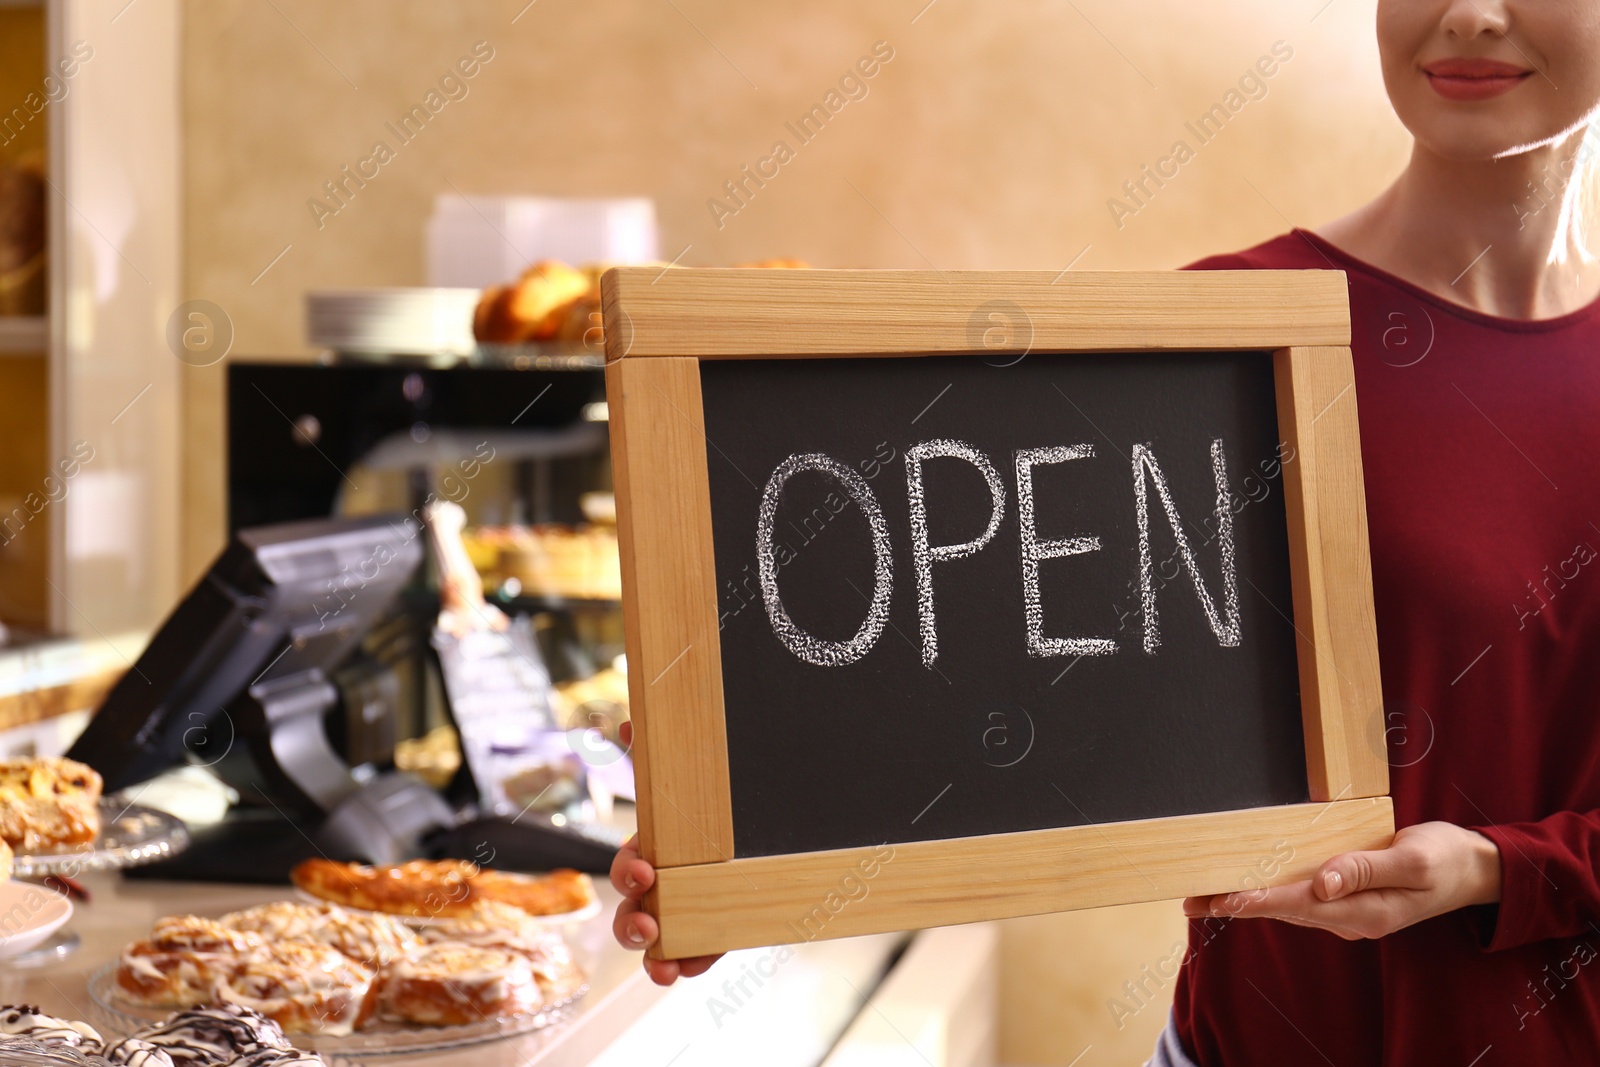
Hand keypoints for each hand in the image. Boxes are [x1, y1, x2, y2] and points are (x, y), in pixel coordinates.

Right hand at [609, 722, 723, 984]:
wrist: (789, 818)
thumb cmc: (730, 795)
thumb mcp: (702, 771)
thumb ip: (660, 751)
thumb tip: (628, 723)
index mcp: (660, 846)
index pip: (631, 863)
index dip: (630, 872)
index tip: (644, 873)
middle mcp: (669, 880)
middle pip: (634, 910)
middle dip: (631, 923)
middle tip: (648, 926)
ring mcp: (691, 906)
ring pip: (659, 939)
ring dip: (653, 955)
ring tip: (662, 969)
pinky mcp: (717, 926)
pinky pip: (697, 951)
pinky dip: (690, 962)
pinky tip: (690, 968)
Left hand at [1181, 822, 1501, 939]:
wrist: (1474, 868)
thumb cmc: (1446, 859)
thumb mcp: (1413, 860)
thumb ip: (1367, 869)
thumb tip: (1323, 883)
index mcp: (1366, 911)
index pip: (1300, 906)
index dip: (1259, 901)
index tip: (1224, 898)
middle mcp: (1350, 916)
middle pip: (1283, 910)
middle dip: (1237, 905)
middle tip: (1190, 900)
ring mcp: (1347, 909)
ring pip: (1288, 905)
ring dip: (1246, 899)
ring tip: (1202, 895)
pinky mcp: (1346, 895)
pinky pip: (1301, 895)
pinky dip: (1269, 889)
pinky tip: (1246, 883)